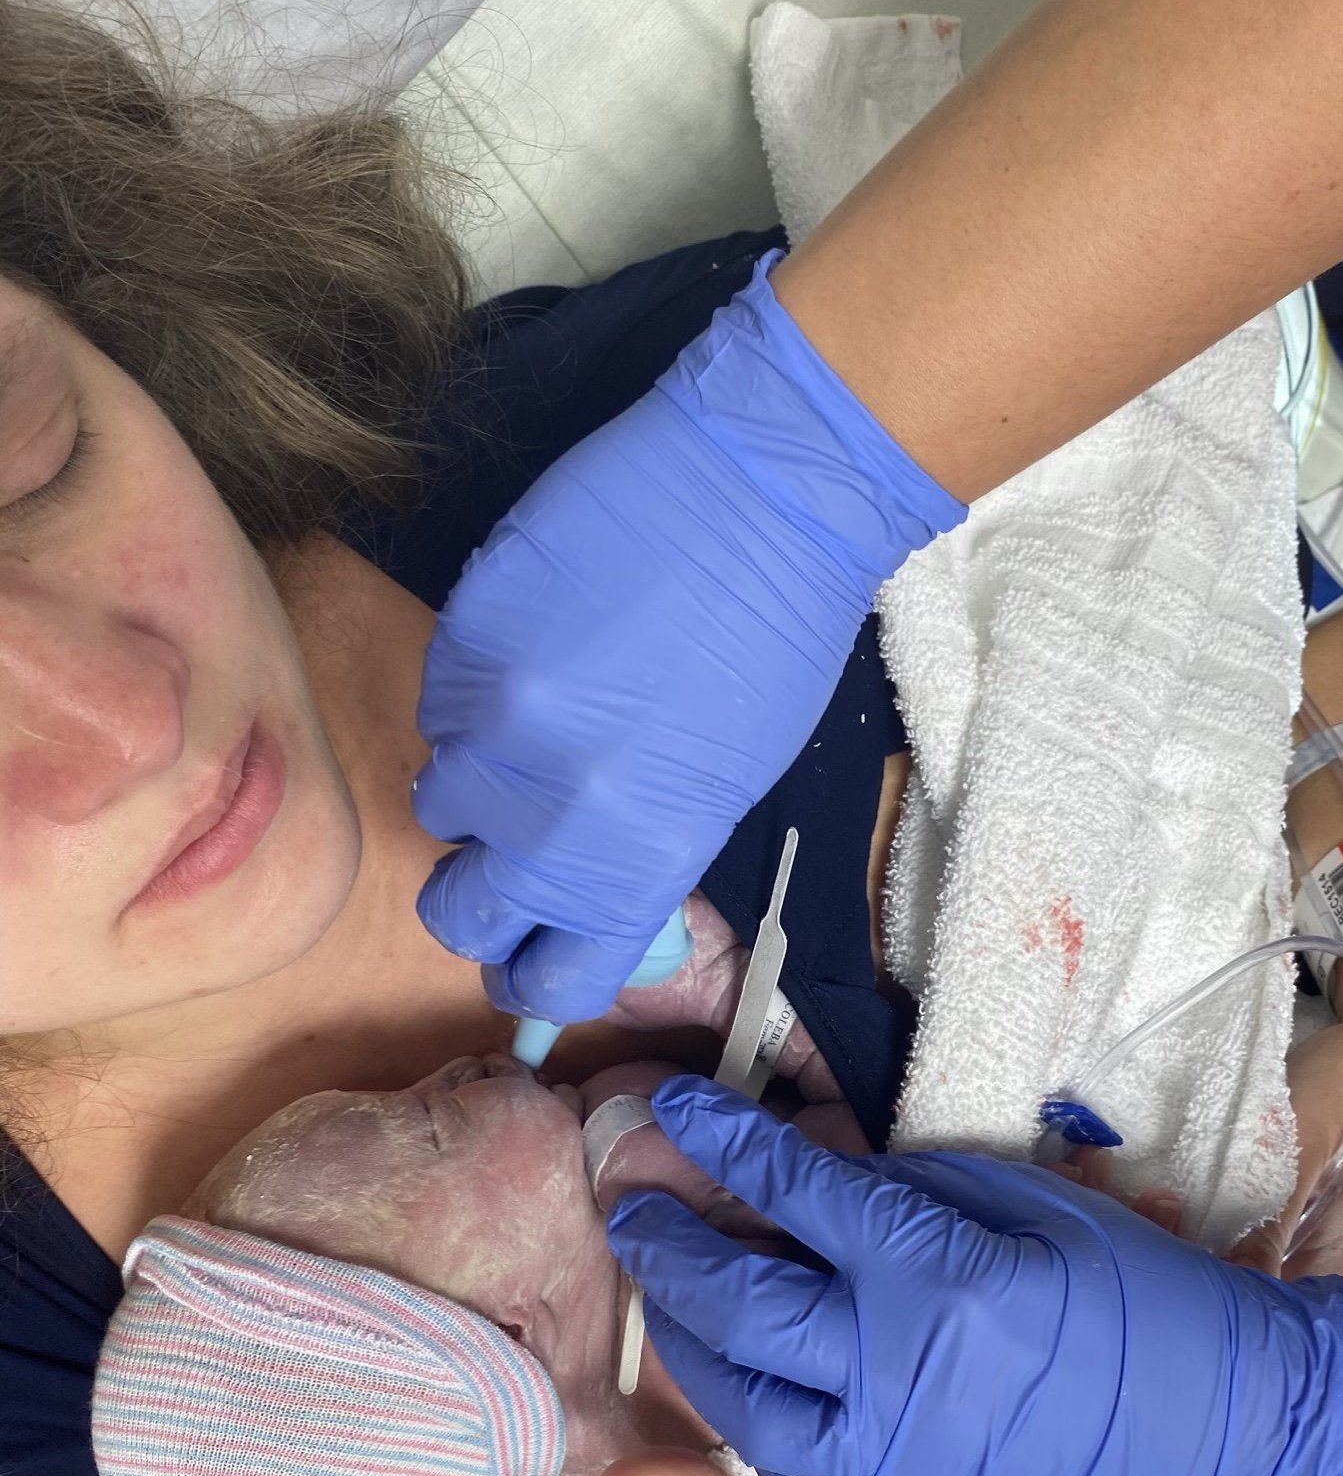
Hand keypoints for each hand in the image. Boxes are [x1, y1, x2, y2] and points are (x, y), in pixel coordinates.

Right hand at [412, 253, 960, 1021]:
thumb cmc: (773, 639)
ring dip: (477, 780)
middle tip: (502, 851)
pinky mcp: (459, 648)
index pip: (552, 981)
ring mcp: (494, 732)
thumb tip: (569, 887)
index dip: (533, 975)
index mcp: (638, 863)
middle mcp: (549, 818)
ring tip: (538, 719)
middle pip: (461, 914)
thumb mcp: (724, 782)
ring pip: (439, 800)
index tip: (527, 953)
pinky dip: (470, 700)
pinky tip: (530, 652)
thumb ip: (633, 852)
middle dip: (478, 895)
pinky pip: (436, 708)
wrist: (759, 494)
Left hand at [607, 1077, 1342, 1475]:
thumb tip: (793, 1176)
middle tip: (632, 1206)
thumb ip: (893, 1187)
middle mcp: (900, 1373)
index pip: (793, 1189)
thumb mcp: (1009, 1193)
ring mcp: (894, 1464)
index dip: (721, 1140)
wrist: (1204, 1410)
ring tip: (665, 1290)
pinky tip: (743, 1374)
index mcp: (939, 1273)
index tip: (675, 1109)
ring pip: (742, 1399)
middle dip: (668, 1243)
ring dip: (688, 1336)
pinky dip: (750, 1420)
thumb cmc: (1115, 1276)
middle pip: (741, 1300)